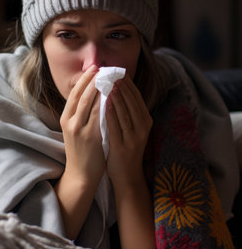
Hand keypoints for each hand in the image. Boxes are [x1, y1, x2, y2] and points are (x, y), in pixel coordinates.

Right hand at [60, 65, 104, 186]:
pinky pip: (99, 116)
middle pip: (81, 95)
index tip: (94, 68)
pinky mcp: (91, 137)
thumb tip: (92, 94)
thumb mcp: (75, 130)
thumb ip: (81, 114)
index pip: (74, 94)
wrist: (80, 175)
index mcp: (65, 119)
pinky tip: (113, 95)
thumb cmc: (81, 151)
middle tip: (102, 67)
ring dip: (100, 88)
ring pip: (90, 103)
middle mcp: (70, 122)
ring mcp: (80, 130)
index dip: (84, 79)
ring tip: (109, 77)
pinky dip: (105, 104)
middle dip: (92, 79)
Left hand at [106, 76, 155, 248]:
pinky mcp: (123, 146)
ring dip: (116, 95)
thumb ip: (127, 112)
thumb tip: (117, 90)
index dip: (127, 83)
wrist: (127, 177)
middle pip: (132, 101)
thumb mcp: (131, 129)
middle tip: (111, 71)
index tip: (118, 71)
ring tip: (108, 82)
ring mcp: (134, 137)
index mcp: (145, 121)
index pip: (136, 97)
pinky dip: (111, 113)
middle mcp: (142, 128)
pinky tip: (104, 103)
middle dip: (121, 85)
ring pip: (125, 112)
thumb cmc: (125, 150)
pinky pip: (116, 126)